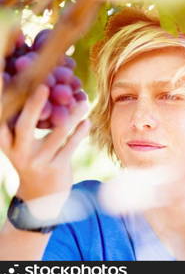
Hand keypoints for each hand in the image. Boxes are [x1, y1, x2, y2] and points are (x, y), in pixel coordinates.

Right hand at [0, 84, 89, 204]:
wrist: (41, 199)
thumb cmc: (33, 161)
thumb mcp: (21, 145)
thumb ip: (23, 124)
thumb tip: (38, 90)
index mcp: (6, 143)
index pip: (1, 117)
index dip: (1, 96)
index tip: (3, 74)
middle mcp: (18, 152)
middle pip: (24, 124)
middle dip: (34, 104)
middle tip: (45, 84)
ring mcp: (38, 162)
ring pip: (57, 133)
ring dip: (72, 115)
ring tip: (84, 100)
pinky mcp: (56, 169)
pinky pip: (70, 146)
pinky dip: (80, 132)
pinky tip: (87, 121)